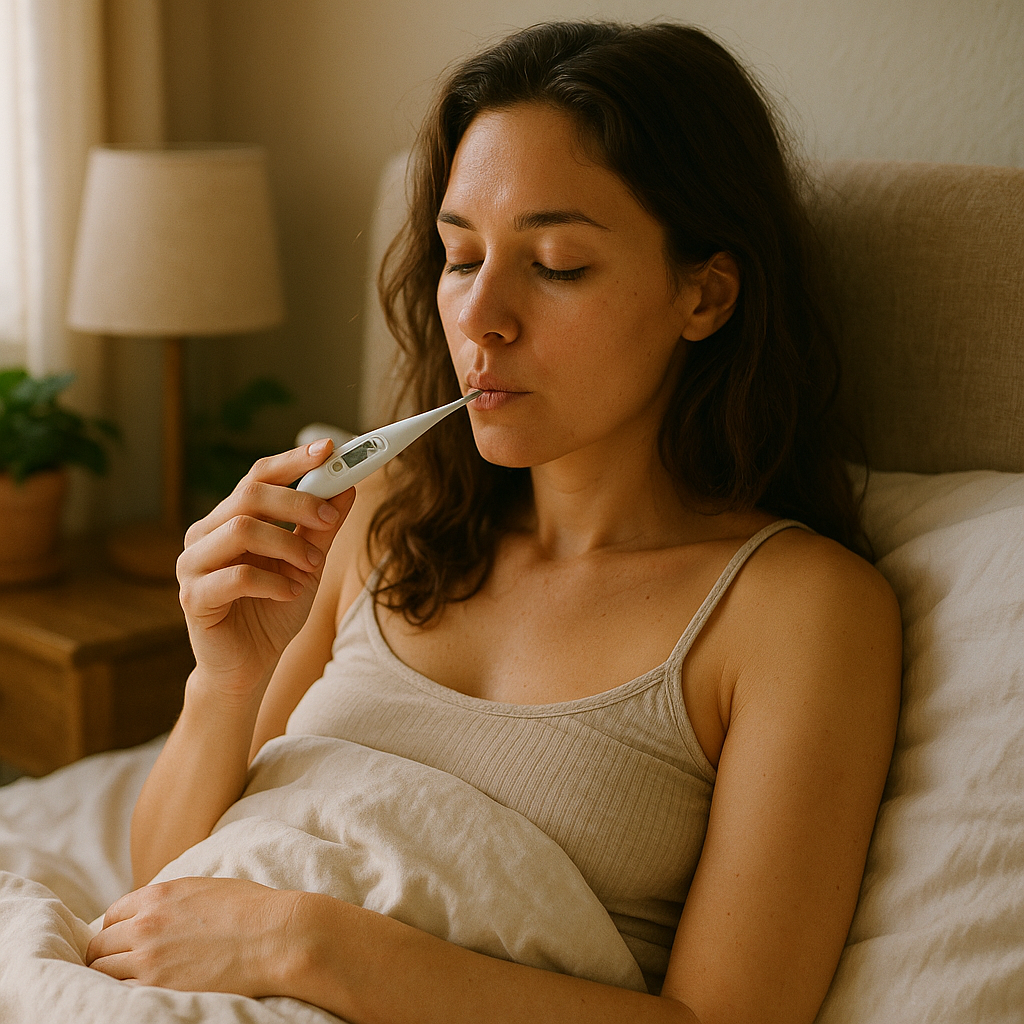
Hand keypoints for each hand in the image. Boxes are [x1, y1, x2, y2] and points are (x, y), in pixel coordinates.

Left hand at [85, 876, 300, 993]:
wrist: (275, 936)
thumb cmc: (250, 910)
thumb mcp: (203, 888)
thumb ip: (170, 901)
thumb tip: (153, 913)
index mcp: (158, 896)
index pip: (112, 916)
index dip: (117, 930)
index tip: (126, 942)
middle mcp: (145, 925)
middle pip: (100, 946)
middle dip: (108, 955)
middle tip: (124, 965)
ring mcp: (148, 959)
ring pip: (103, 972)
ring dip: (113, 977)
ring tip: (133, 982)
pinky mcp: (158, 988)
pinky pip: (120, 994)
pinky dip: (125, 995)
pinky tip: (143, 993)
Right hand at [177, 439, 355, 700]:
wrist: (249, 666)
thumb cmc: (274, 610)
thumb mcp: (308, 565)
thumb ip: (322, 528)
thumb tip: (348, 487)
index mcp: (230, 518)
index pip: (258, 475)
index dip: (292, 459)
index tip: (329, 449)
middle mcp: (205, 534)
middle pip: (250, 495)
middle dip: (297, 502)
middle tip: (329, 519)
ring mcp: (193, 564)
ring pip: (241, 529)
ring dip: (288, 545)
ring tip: (312, 568)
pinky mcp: (193, 596)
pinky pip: (236, 575)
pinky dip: (272, 581)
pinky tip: (288, 594)